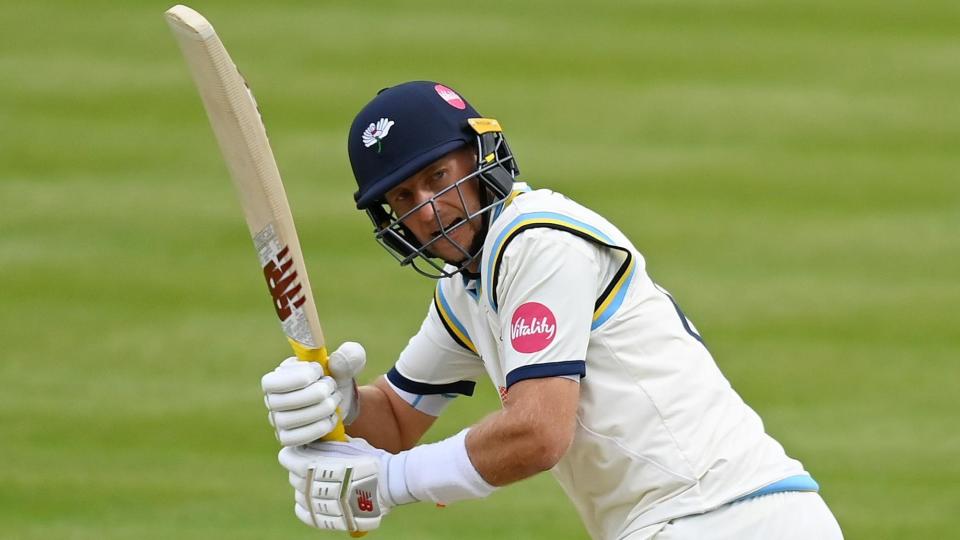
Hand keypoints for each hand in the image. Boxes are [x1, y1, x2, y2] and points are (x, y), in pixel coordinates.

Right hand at [261, 342, 366, 445]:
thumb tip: (338, 359)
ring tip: (334, 400)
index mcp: (277, 376)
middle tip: (332, 386)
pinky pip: (294, 439)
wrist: (341, 401)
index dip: (296, 377)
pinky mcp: (288, 437)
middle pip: (280, 403)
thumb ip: (348, 355)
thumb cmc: (337, 377)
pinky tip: (331, 419)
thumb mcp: (346, 363)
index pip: (270, 382)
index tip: (320, 371)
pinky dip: (317, 429)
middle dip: (314, 393)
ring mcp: (278, 421)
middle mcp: (271, 399)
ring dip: (319, 410)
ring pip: (288, 421)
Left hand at [278, 438, 414, 531]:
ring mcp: (320, 504)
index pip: (287, 458)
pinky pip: (305, 513)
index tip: (300, 451)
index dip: (293, 453)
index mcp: (315, 465)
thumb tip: (315, 441)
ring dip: (306, 488)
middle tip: (316, 466)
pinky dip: (306, 506)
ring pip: (300, 495)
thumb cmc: (370, 460)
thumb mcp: (347, 445)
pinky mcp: (327, 518)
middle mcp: (313, 486)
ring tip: (322, 484)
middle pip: (294, 477)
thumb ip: (327, 445)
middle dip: (301, 470)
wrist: (390, 483)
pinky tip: (315, 500)